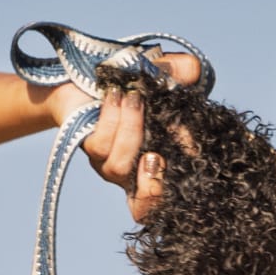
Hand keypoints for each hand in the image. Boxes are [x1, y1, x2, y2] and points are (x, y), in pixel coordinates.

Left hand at [80, 52, 200, 220]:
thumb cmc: (130, 84)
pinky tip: (116, 95)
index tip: (182, 160)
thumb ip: (181, 71)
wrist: (83, 79)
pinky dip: (112, 119)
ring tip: (134, 98)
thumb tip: (192, 69)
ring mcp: (109, 164)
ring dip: (131, 130)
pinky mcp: (88, 148)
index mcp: (157, 167)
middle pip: (143, 205)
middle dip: (152, 183)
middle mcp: (132, 174)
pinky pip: (101, 144)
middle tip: (157, 152)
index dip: (172, 192)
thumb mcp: (163, 75)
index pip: (164, 204)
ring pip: (120, 166)